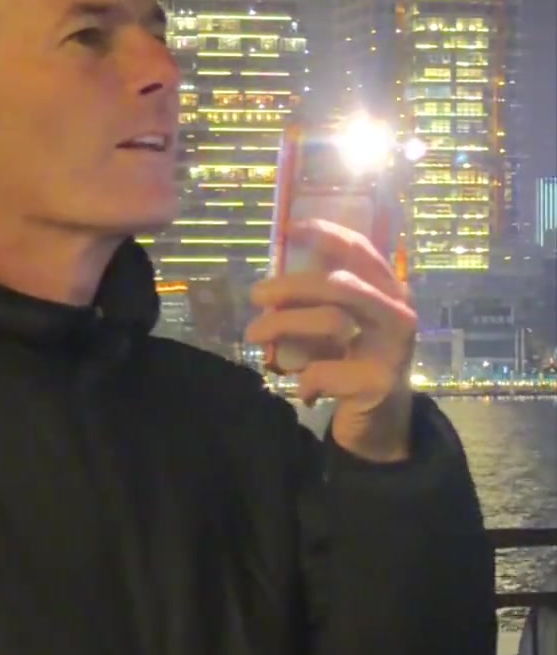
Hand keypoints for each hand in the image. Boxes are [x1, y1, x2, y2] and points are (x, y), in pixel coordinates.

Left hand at [246, 220, 417, 461]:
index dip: (326, 235)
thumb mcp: (343, 325)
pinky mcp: (379, 383)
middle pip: (340, 285)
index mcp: (389, 291)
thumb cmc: (354, 365)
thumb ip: (323, 299)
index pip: (360, 251)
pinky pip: (324, 371)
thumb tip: (276, 272)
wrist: (383, 426)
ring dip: (283, 326)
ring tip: (256, 336)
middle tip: (256, 294)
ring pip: (331, 322)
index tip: (289, 229)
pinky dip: (303, 378)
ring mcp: (393, 348)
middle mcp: (398, 313)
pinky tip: (302, 389)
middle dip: (290, 286)